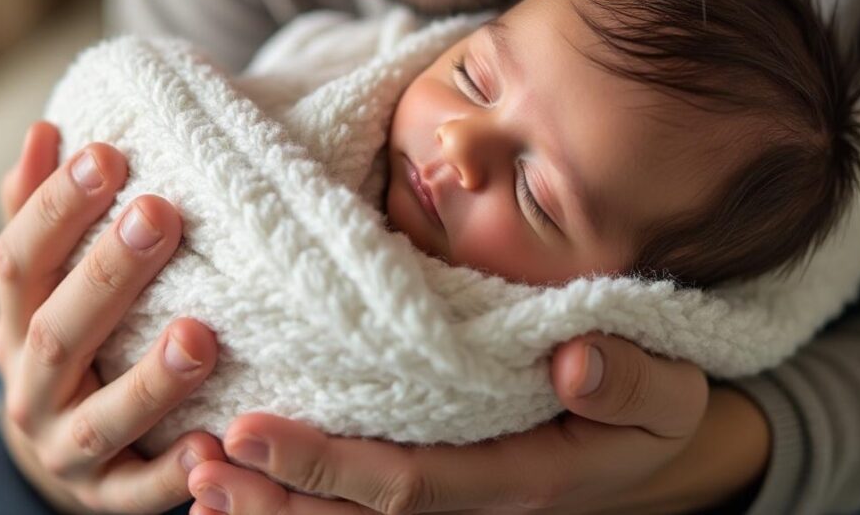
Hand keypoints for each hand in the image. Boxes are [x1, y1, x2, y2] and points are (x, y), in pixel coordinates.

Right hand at [0, 121, 225, 513]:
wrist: (60, 452)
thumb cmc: (71, 342)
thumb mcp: (45, 284)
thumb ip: (41, 212)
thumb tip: (46, 129)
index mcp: (17, 322)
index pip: (20, 260)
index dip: (55, 207)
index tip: (107, 153)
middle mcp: (32, 387)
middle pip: (58, 332)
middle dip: (108, 274)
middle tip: (160, 214)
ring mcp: (69, 449)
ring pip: (104, 420)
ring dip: (150, 380)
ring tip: (201, 336)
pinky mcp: (111, 498)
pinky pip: (142, 495)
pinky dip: (176, 475)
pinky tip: (216, 444)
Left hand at [185, 335, 761, 514]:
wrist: (649, 436)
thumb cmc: (651, 405)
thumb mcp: (665, 391)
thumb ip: (629, 380)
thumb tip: (575, 360)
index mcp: (516, 477)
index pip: (406, 483)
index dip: (326, 466)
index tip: (252, 431)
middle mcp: (470, 497)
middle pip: (355, 514)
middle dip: (274, 495)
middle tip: (195, 464)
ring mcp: (451, 491)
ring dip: (272, 501)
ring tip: (195, 472)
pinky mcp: (439, 472)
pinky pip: (360, 498)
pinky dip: (301, 489)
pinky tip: (244, 468)